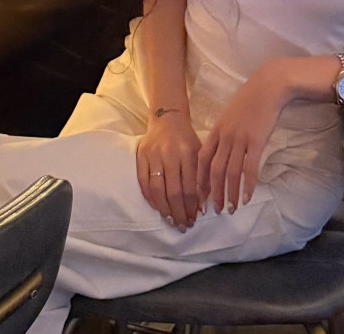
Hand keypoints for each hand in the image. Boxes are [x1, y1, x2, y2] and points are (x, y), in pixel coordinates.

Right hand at [136, 111, 201, 230]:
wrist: (168, 118)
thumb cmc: (187, 139)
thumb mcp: (200, 153)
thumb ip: (202, 177)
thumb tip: (202, 207)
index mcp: (188, 152)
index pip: (189, 187)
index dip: (191, 207)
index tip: (193, 220)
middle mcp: (170, 153)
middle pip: (173, 191)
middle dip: (178, 212)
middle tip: (182, 226)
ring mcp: (153, 154)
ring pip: (157, 189)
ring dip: (164, 209)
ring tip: (170, 220)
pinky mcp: (141, 154)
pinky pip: (143, 181)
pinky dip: (150, 197)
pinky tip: (157, 207)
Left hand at [197, 62, 285, 214]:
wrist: (268, 85)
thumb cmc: (251, 99)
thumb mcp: (231, 114)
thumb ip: (224, 132)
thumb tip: (221, 151)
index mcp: (217, 130)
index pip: (202, 159)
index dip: (200, 179)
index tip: (200, 196)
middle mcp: (225, 136)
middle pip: (214, 170)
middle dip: (213, 193)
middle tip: (215, 210)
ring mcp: (240, 139)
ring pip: (231, 173)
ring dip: (230, 194)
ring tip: (231, 209)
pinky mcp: (256, 141)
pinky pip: (249, 168)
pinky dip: (247, 185)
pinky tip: (247, 198)